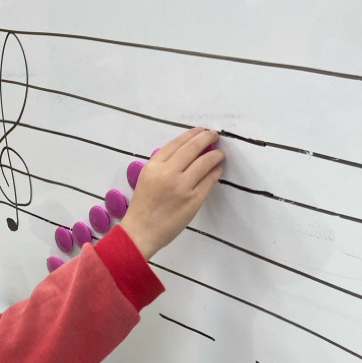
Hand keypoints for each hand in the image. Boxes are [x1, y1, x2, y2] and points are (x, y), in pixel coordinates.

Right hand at [120, 127, 224, 259]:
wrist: (141, 232)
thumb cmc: (143, 206)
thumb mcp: (146, 178)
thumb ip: (162, 164)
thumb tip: (186, 152)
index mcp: (154, 166)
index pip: (177, 143)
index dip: (191, 134)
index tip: (201, 130)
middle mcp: (168, 173)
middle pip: (193, 148)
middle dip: (207, 138)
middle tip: (215, 136)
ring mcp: (182, 186)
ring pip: (205, 162)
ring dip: (215, 155)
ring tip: (220, 153)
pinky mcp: (193, 200)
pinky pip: (209, 180)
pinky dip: (216, 172)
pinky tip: (218, 169)